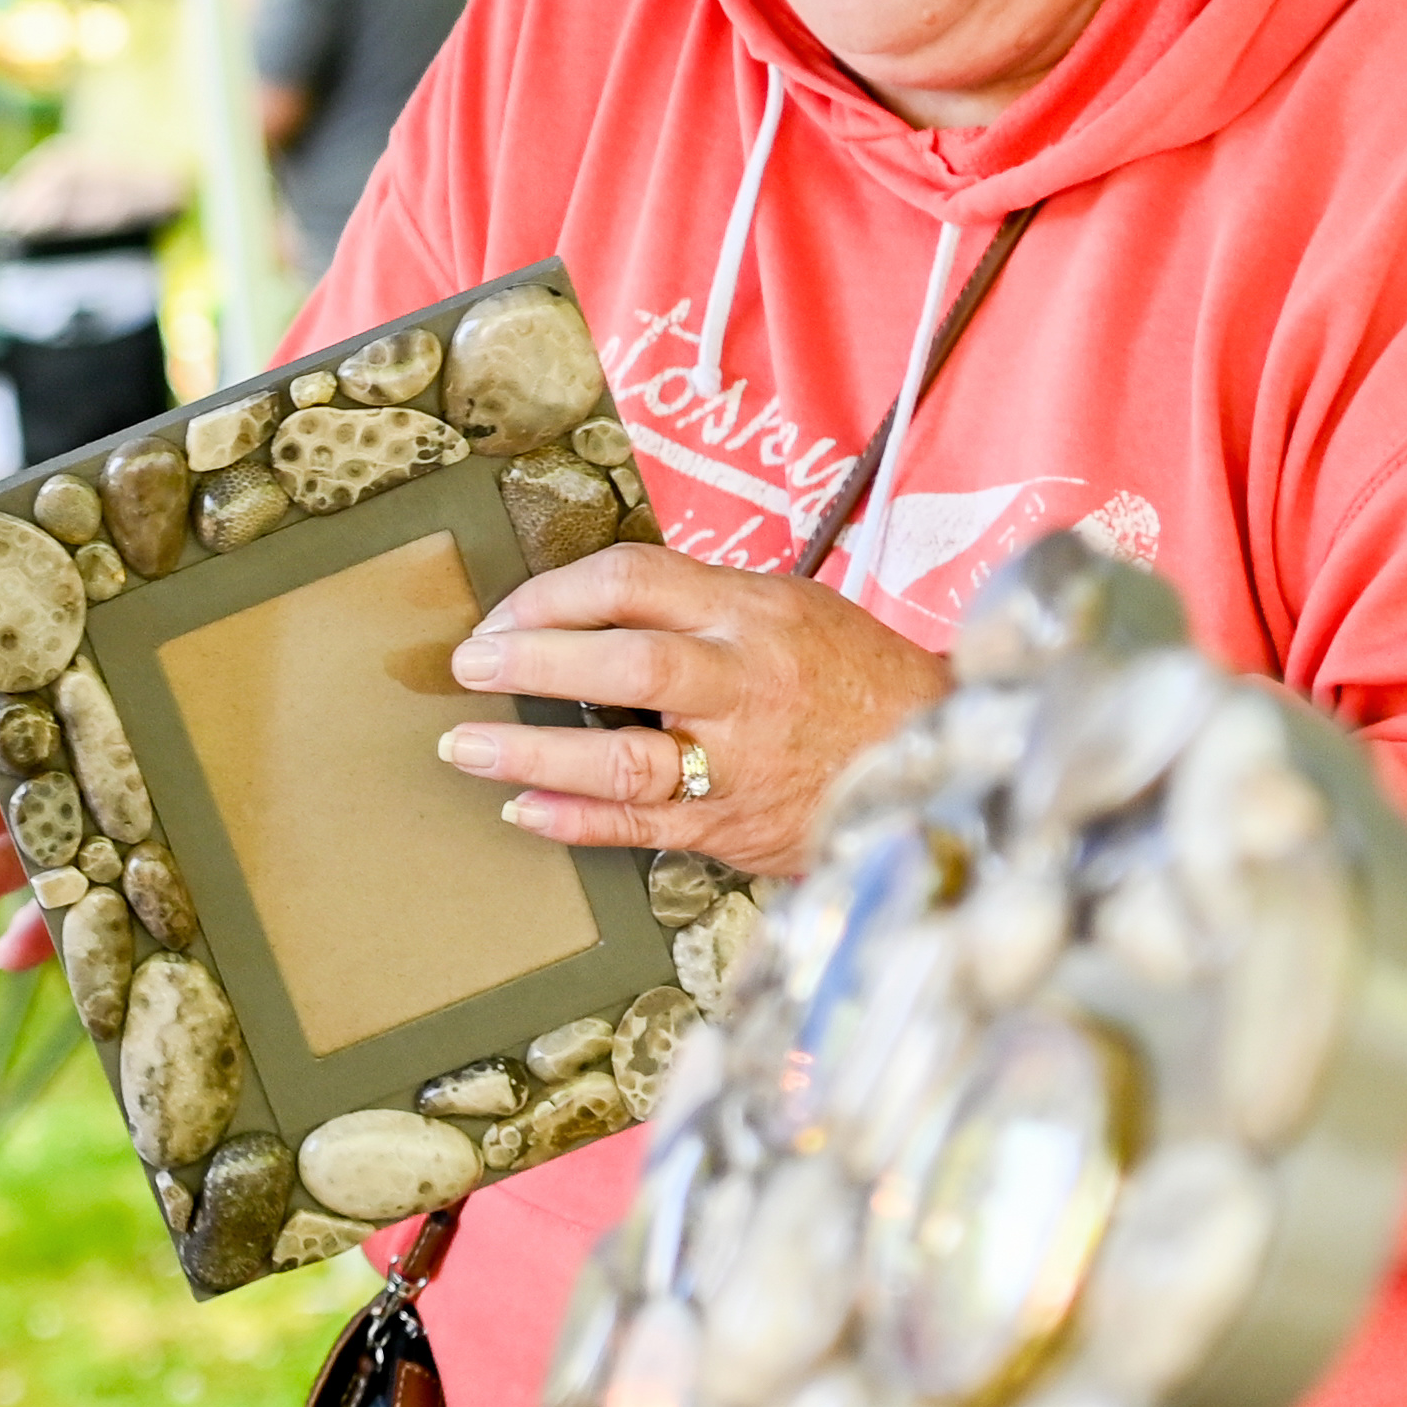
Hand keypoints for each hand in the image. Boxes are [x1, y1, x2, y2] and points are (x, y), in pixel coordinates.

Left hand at [435, 543, 947, 881]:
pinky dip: (576, 821)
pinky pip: (643, 826)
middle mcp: (744, 682)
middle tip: (467, 666)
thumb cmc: (852, 677)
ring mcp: (741, 760)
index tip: (503, 614)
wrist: (940, 757)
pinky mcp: (736, 825)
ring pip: (624, 759)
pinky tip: (523, 809)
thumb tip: (589, 603)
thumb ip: (700, 603)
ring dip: (532, 755)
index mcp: (752, 611)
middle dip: (531, 662)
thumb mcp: (790, 607)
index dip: (552, 594)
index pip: (633, 580)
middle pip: (623, 664)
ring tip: (466, 748)